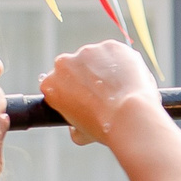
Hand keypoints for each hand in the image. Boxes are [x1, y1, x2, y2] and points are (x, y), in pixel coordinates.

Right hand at [38, 41, 161, 147]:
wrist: (129, 116)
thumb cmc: (105, 127)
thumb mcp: (80, 134)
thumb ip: (73, 125)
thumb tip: (76, 129)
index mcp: (50, 84)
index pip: (57, 84)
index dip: (71, 92)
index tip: (84, 98)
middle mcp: (64, 64)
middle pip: (75, 67)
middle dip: (87, 77)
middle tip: (104, 93)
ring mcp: (87, 52)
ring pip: (96, 58)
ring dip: (105, 68)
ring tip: (120, 88)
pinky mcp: (110, 46)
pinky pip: (116, 53)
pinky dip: (122, 62)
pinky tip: (129, 78)